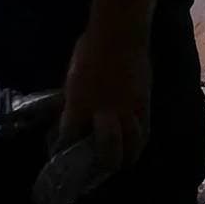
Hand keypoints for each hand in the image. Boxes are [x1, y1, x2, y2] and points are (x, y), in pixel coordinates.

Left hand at [57, 28, 151, 176]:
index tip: (60, 158)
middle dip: (100, 167)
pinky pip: (143, 133)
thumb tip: (71, 121)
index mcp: (79, 105)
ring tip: (117, 163)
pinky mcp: (144, 105)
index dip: (64, 153)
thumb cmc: (89, 50)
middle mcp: (104, 113)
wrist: (119, 34)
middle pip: (106, 153)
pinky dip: (137, 144)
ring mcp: (127, 111)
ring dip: (123, 159)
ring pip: (129, 147)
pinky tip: (132, 147)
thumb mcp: (72, 79)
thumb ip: (72, 104)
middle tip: (95, 170)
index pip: (69, 139)